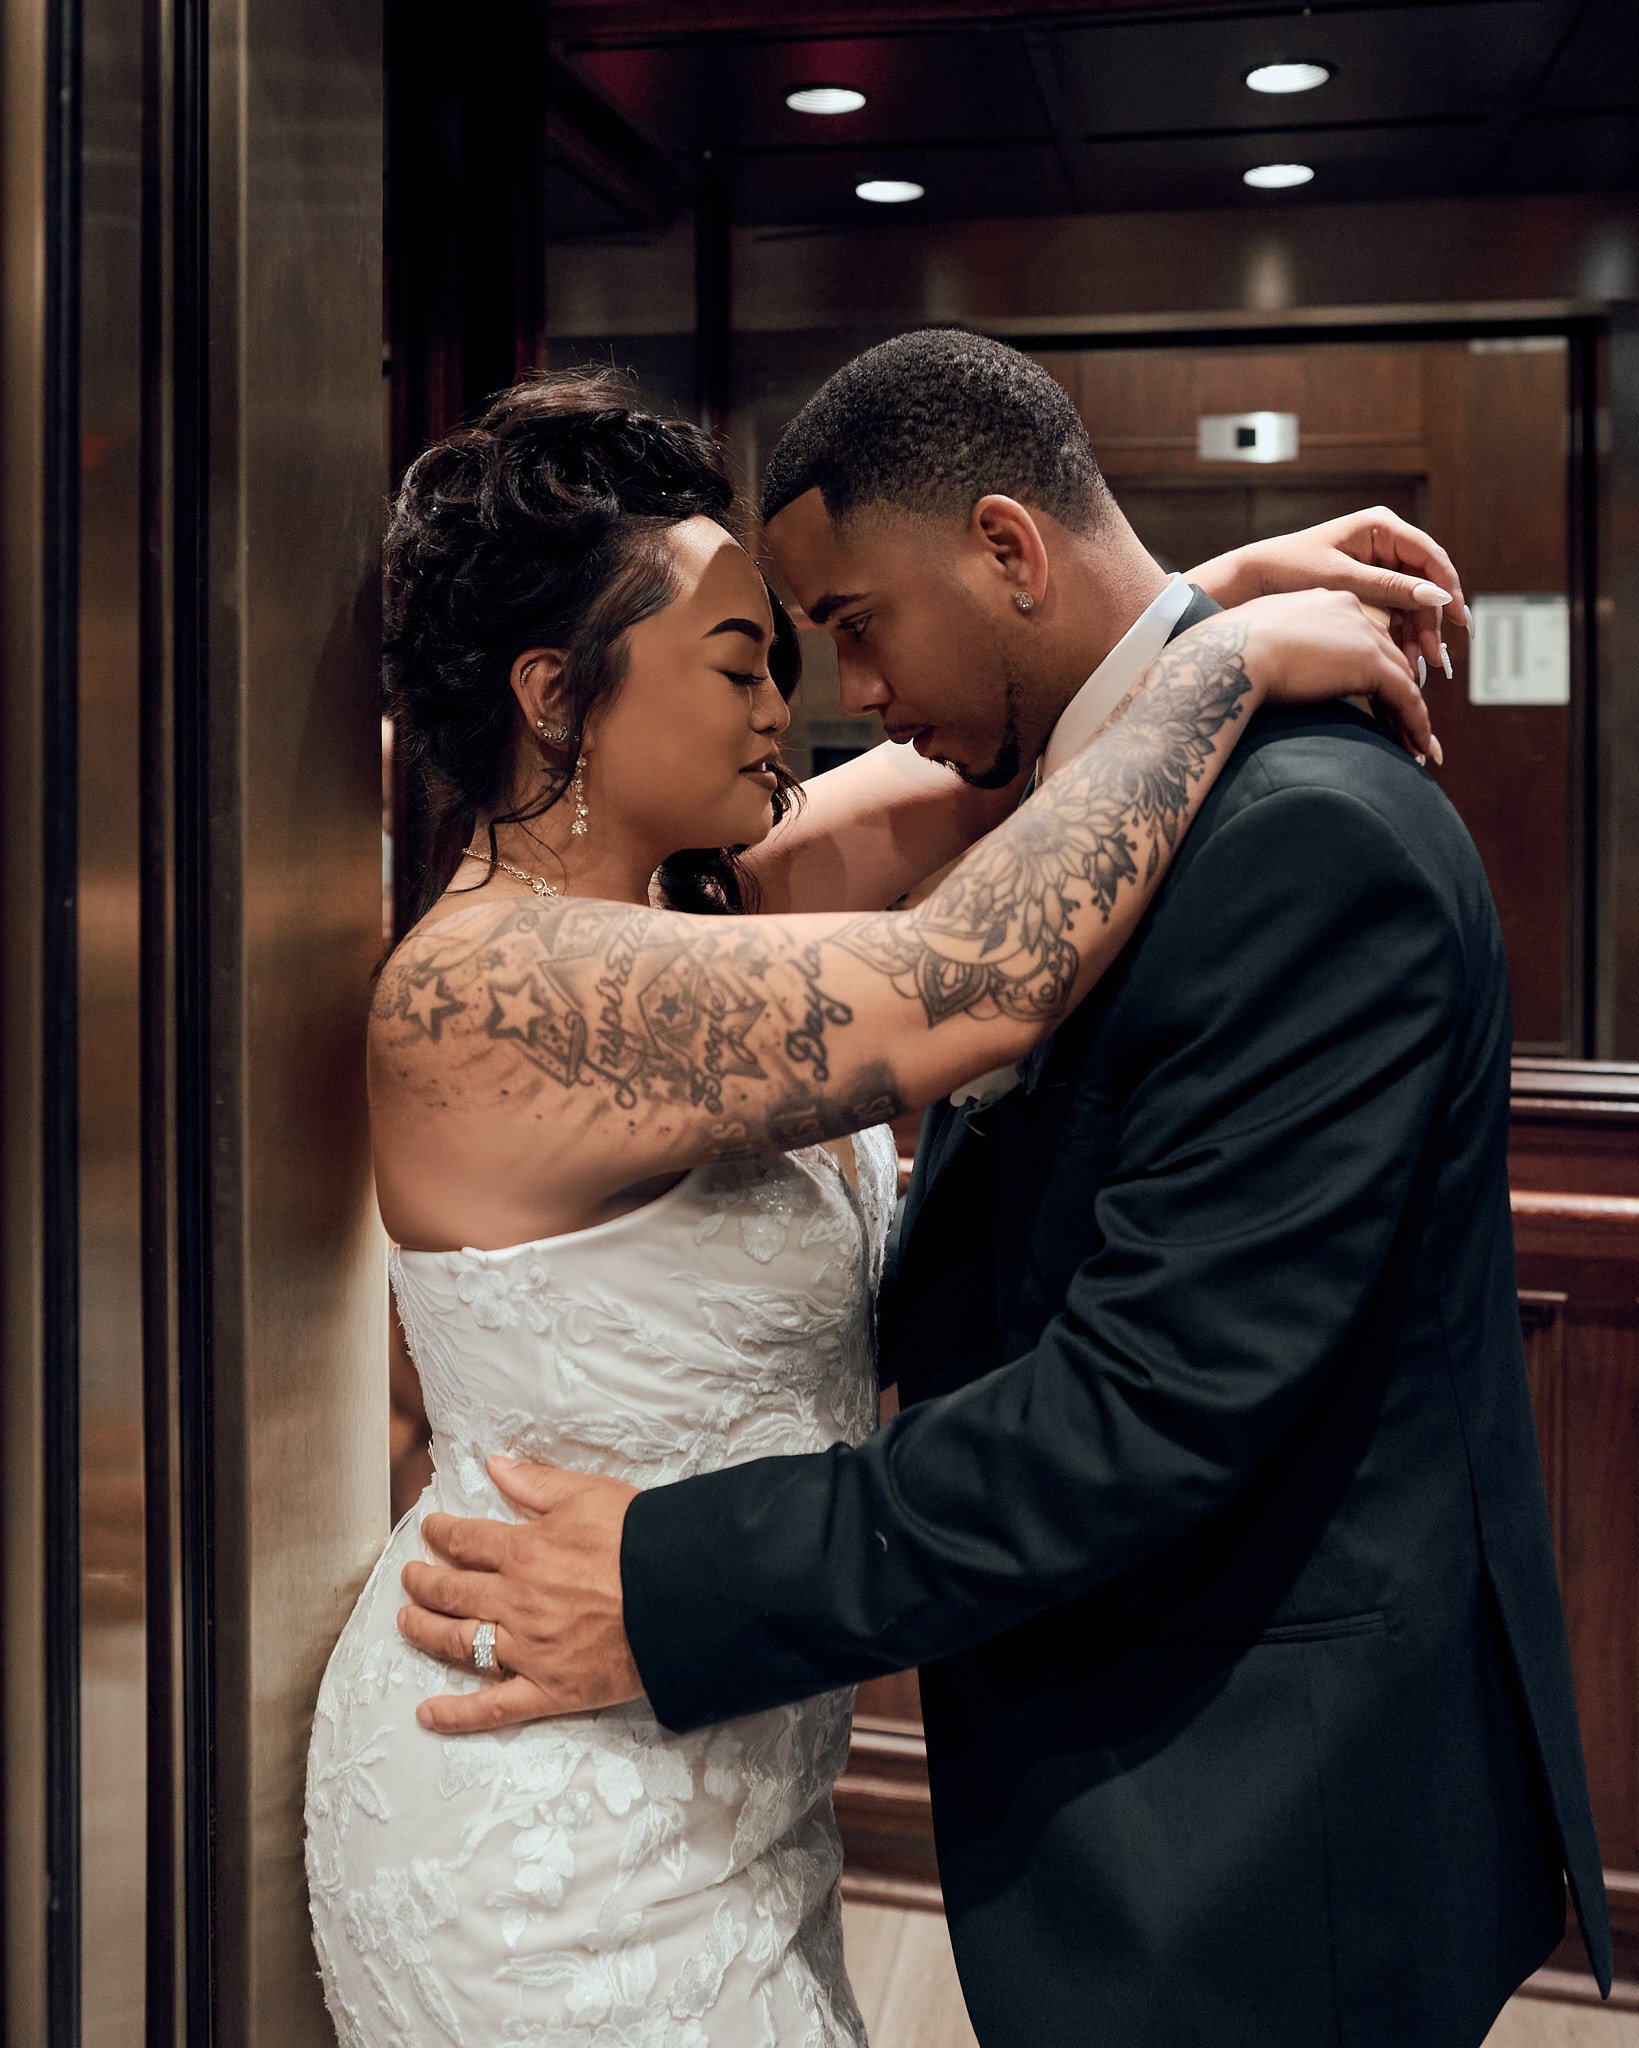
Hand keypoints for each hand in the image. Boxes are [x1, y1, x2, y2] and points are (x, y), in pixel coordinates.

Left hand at [397, 1457, 642, 1732]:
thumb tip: (495, 1464)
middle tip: (410, 1576)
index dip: (442, 1534)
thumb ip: (536, 1482)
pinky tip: (428, 1714)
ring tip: (406, 1623)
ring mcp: (526, 1650)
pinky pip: (494, 1707)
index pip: (467, 1541)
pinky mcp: (547, 1690)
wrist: (678, 1595)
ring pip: (459, 1643)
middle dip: (424, 1582)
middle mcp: (514, 1602)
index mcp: (523, 1552)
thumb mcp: (588, 1493)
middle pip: (452, 1592)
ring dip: (425, 1632)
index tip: (430, 1530)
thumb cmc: (639, 1540)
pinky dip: (457, 1714)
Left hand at [1191, 506, 1468, 683]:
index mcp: (1380, 527)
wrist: (1253, 581)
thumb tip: (1437, 596)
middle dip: (1431, 621)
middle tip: (1437, 657)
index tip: (1459, 619)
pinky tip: (1405, 660)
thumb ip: (1389, 587)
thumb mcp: (1342, 579)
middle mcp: (1384, 542)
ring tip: (1421, 666)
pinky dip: (1400, 634)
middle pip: (1424, 583)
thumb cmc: (1289, 569)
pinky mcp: (1368, 587)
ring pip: (1412, 601)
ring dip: (1418, 633)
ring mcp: (1377, 564)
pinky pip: (1394, 610)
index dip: (1448, 588)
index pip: (1429, 556)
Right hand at [1230, 587, 1439, 763]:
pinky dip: (1416, 723)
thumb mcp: (1261, 639)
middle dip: (1399, 692)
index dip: (1372, 669)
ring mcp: (1363, 635)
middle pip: (1388, 655)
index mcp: (1325, 600)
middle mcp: (1350, 610)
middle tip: (1404, 726)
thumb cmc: (1229, 651)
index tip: (1375, 698)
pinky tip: (1417, 747)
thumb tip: (1277, 669)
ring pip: (1402, 677)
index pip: (1362, 637)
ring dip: (1411, 714)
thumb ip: (1284, 648)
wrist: (1230, 652)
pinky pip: (1405, 697)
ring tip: (1415, 746)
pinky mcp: (1369, 663)